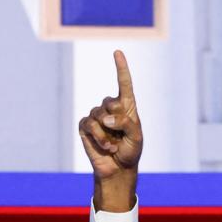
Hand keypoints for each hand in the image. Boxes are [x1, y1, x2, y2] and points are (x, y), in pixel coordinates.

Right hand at [78, 50, 142, 211]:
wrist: (117, 168)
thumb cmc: (130, 151)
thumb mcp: (136, 137)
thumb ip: (126, 123)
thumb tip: (105, 118)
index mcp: (127, 107)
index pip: (124, 84)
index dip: (121, 68)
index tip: (118, 52)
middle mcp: (111, 108)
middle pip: (110, 102)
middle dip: (117, 121)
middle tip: (121, 137)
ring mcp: (96, 116)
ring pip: (99, 116)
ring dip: (108, 135)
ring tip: (114, 145)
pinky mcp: (85, 125)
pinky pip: (89, 125)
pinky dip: (99, 138)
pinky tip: (105, 147)